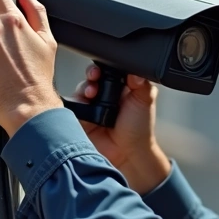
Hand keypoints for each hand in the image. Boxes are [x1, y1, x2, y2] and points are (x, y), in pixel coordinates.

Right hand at [71, 65, 170, 193]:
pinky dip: (75, 101)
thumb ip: (142, 81)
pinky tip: (83, 103)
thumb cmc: (139, 129)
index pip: (110, 68)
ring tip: (91, 93)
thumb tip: (135, 65)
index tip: (105, 67)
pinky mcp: (80, 116)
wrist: (128, 154)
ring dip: (84, 87)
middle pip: (92, 75)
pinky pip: (72, 104)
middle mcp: (105, 93)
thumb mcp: (145, 99)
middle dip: (92, 74)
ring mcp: (92, 104)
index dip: (106, 64)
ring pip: (81, 87)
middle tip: (95, 77)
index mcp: (121, 86)